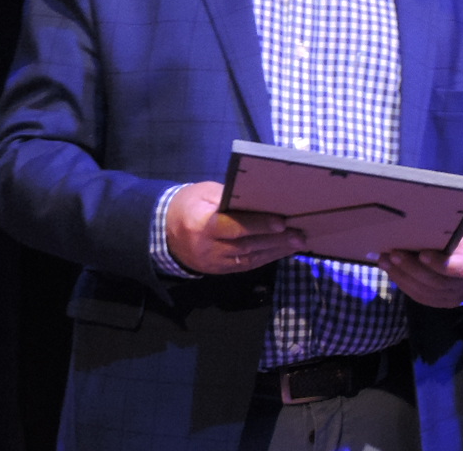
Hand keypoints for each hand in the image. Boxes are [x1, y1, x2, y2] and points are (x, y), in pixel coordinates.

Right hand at [164, 181, 305, 273]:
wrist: (162, 232)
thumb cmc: (186, 205)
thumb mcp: (203, 193)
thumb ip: (228, 198)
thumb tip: (259, 199)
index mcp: (202, 224)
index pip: (234, 226)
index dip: (258, 225)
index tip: (281, 222)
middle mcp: (208, 248)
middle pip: (246, 246)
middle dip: (276, 241)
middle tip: (299, 235)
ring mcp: (213, 262)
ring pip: (249, 259)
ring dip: (276, 251)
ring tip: (298, 243)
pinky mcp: (219, 270)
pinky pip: (246, 266)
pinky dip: (266, 258)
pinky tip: (282, 251)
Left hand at [379, 219, 462, 307]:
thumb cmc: (460, 232)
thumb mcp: (458, 225)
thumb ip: (443, 228)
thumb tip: (413, 219)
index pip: (462, 268)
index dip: (440, 264)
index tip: (422, 254)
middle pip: (438, 281)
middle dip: (412, 268)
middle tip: (393, 254)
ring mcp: (454, 295)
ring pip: (425, 291)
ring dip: (402, 276)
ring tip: (384, 260)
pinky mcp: (441, 301)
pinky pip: (420, 296)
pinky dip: (403, 283)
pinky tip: (390, 270)